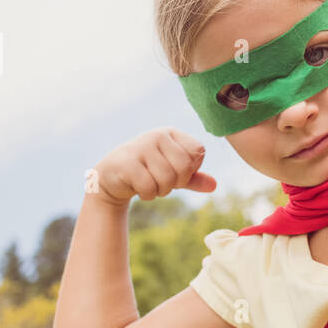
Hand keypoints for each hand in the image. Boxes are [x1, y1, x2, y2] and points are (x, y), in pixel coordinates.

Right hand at [91, 127, 215, 205]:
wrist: (112, 178)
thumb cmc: (148, 173)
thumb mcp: (173, 174)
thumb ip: (194, 178)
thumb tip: (214, 185)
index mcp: (172, 133)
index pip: (198, 152)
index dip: (191, 169)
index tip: (176, 173)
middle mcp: (157, 135)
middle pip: (184, 167)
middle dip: (176, 183)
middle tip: (163, 183)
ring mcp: (140, 147)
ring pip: (167, 179)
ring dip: (161, 191)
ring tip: (150, 184)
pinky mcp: (126, 162)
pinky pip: (149, 187)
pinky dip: (148, 195)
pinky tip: (138, 188)